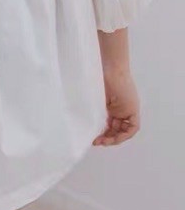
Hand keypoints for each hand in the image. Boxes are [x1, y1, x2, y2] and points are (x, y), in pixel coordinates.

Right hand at [93, 29, 139, 147]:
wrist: (109, 67)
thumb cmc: (97, 76)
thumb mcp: (93, 95)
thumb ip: (91, 107)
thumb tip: (76, 119)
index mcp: (111, 105)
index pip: (109, 125)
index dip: (103, 133)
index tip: (94, 138)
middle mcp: (120, 109)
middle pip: (116, 129)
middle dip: (107, 138)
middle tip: (96, 142)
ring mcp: (127, 109)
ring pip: (124, 130)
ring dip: (115, 138)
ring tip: (103, 141)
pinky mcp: (133, 109)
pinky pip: (133, 127)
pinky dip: (125, 134)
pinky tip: (115, 137)